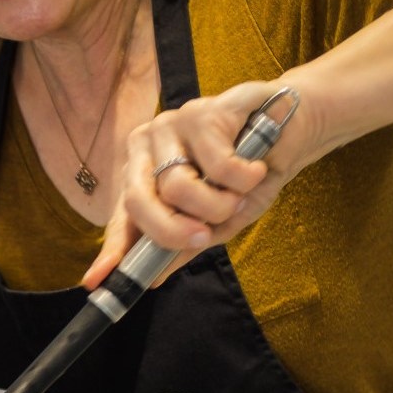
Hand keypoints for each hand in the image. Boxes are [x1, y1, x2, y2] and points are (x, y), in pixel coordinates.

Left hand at [83, 82, 303, 288]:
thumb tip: (152, 278)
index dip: (112, 249)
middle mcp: (148, 145)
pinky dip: (244, 178)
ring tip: (239, 193)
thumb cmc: (251, 174)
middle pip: (138, 200)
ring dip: (219, 204)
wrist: (296, 129)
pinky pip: (217, 166)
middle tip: (204, 236)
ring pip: (177, 187)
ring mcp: (171, 124)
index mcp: (144, 171)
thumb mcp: (219, 219)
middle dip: (171, 231)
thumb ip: (186, 243)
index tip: (96, 281)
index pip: (122, 215)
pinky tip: (255, 167)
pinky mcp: (203, 111)